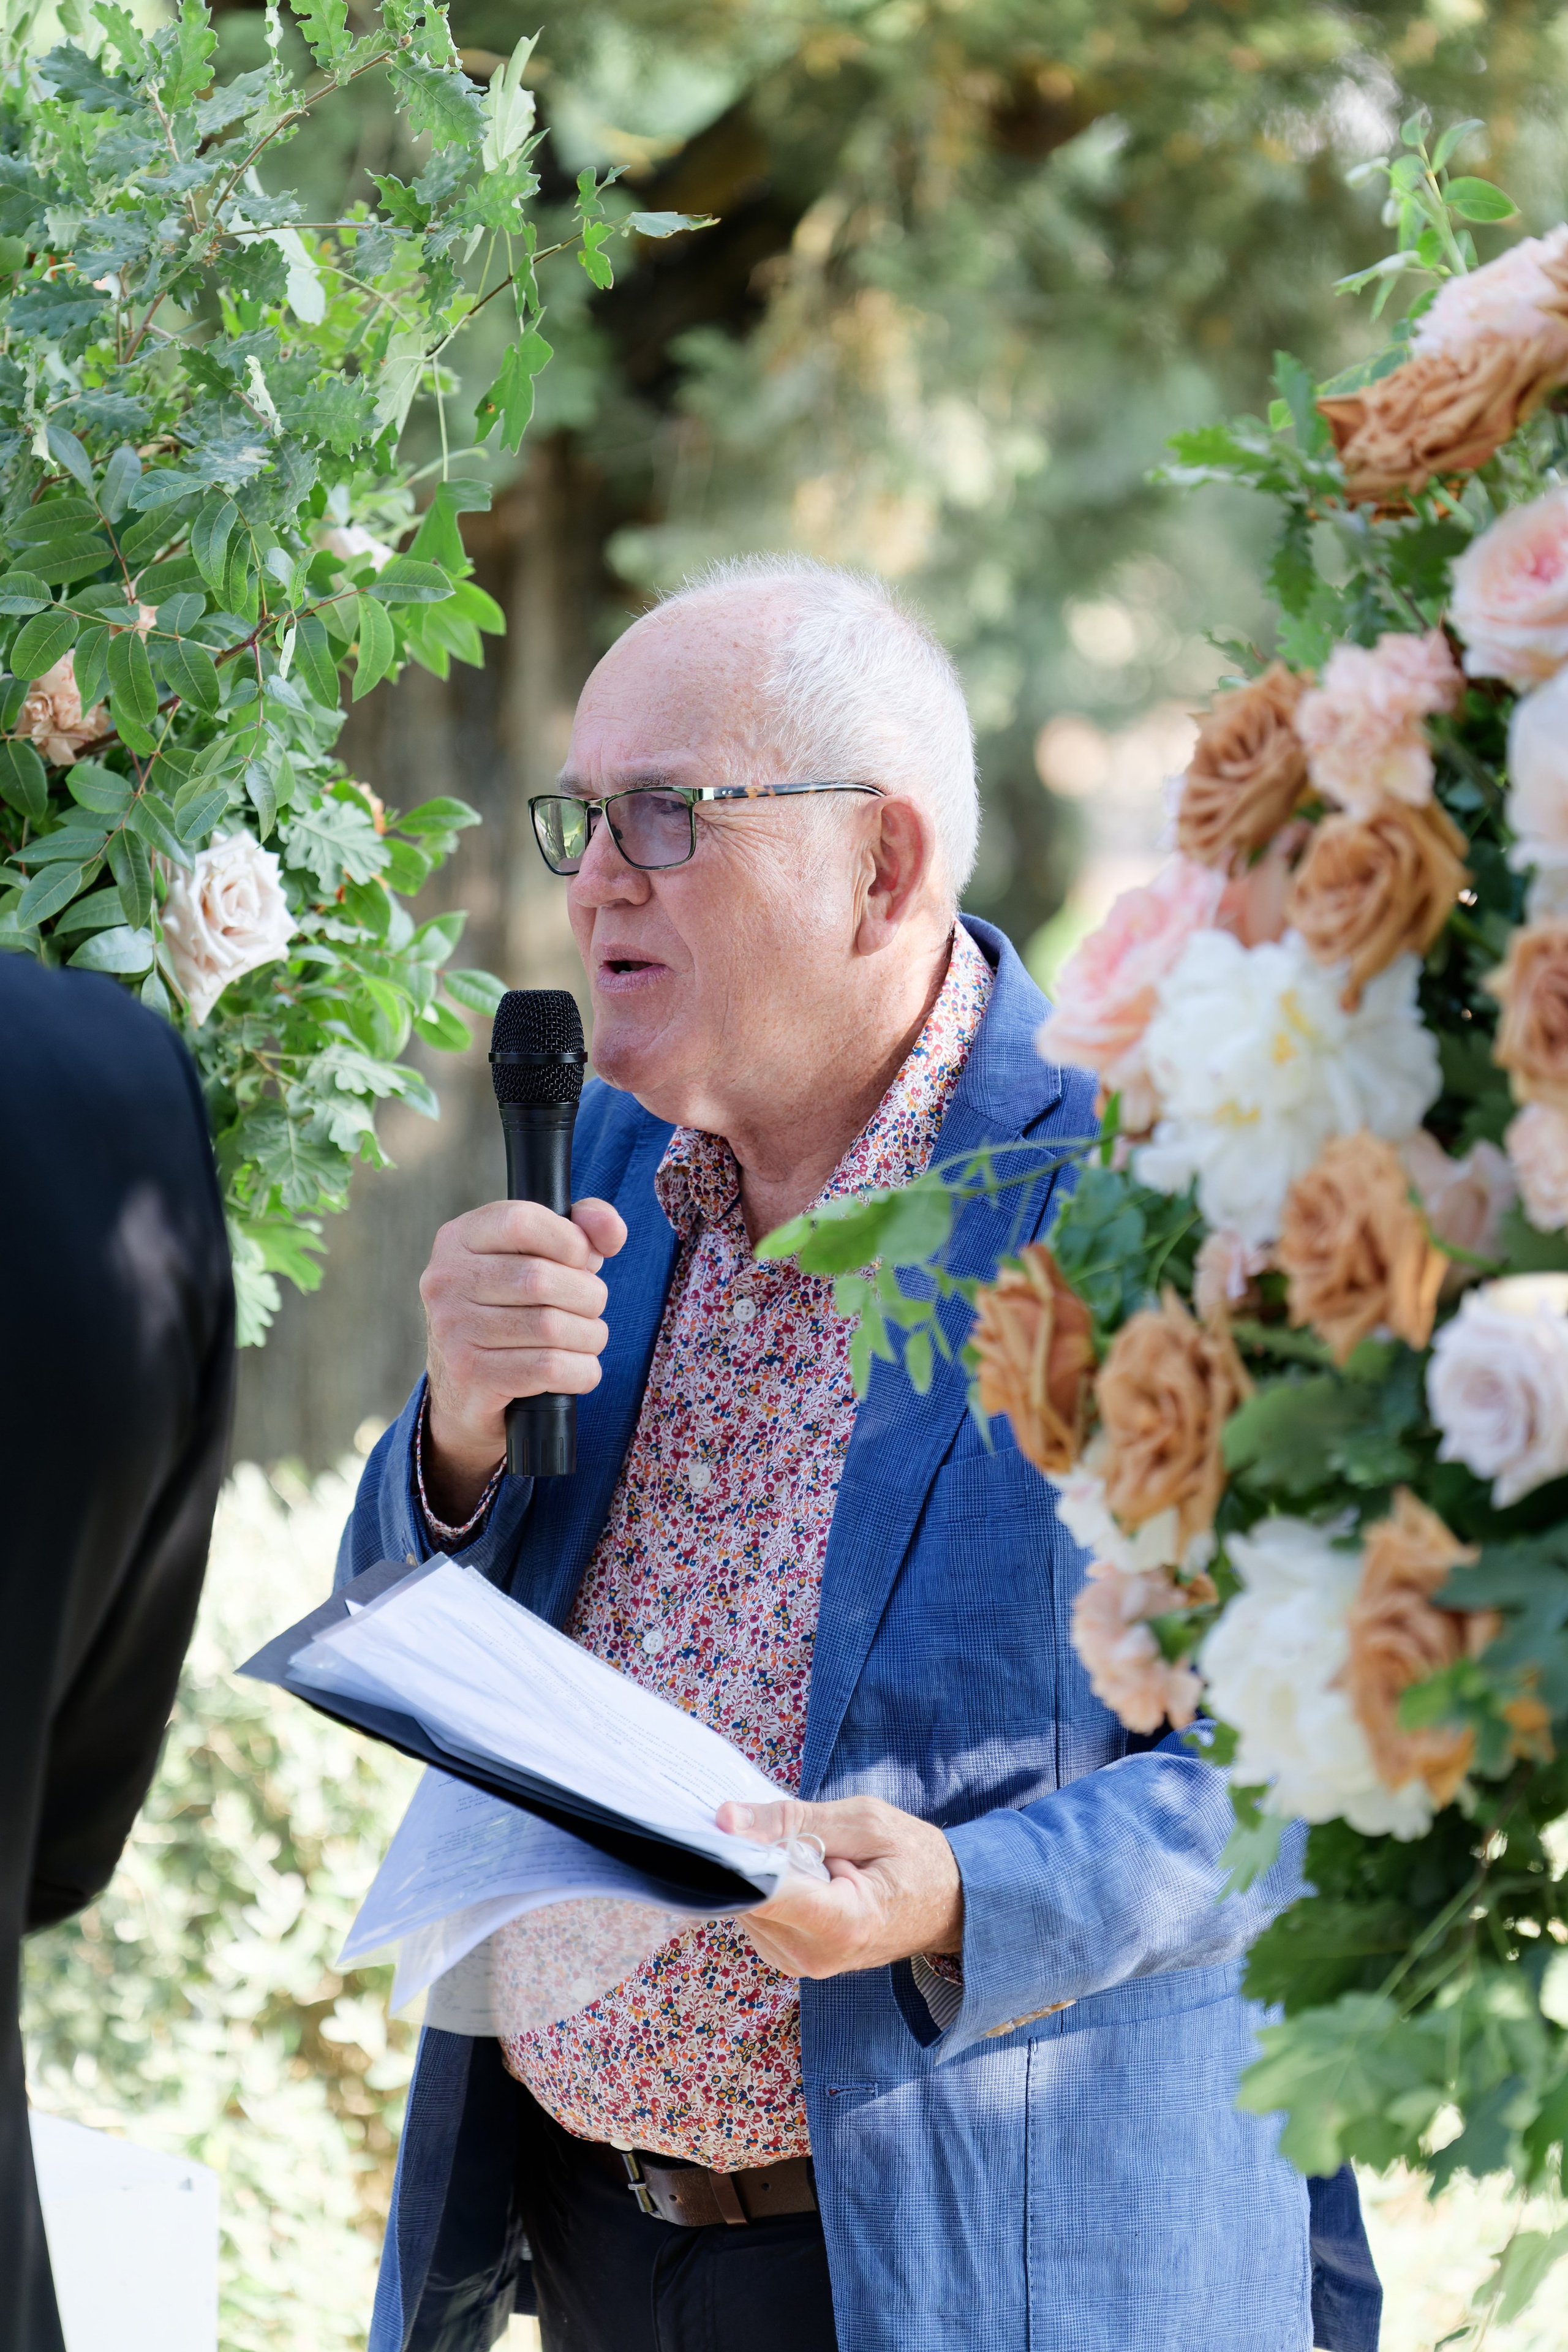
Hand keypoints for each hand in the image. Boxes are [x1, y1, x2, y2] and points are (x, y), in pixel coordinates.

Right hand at [419, 1197, 626, 1519]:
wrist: (466, 1388)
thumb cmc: (514, 1308)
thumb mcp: (541, 1257)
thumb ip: (583, 1229)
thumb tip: (611, 1231)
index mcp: (459, 1238)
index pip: (522, 1222)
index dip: (569, 1240)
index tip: (581, 1261)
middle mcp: (446, 1280)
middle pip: (540, 1278)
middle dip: (587, 1295)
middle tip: (592, 1307)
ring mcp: (452, 1329)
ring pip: (550, 1327)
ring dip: (589, 1335)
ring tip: (588, 1337)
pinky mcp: (469, 1374)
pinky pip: (549, 1368)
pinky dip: (581, 1369)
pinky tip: (579, 1367)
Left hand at [715, 1795, 962, 1979]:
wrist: (949, 1905)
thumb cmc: (916, 1859)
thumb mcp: (864, 1821)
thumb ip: (794, 1819)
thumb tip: (727, 1819)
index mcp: (842, 1924)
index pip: (764, 1891)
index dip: (738, 1852)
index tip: (726, 1821)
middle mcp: (814, 1956)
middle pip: (748, 1896)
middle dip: (754, 1855)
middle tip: (792, 1829)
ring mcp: (801, 1965)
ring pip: (747, 1905)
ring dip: (764, 1871)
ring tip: (812, 1857)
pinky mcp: (792, 1960)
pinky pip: (757, 1915)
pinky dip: (770, 1887)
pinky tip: (804, 1874)